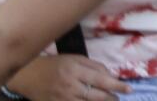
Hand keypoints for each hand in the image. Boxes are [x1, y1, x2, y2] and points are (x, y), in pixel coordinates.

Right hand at [7, 55, 131, 100]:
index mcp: (75, 70)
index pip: (101, 79)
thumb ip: (93, 66)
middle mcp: (70, 86)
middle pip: (96, 96)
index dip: (116, 85)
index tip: (128, 89)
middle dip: (111, 98)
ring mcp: (63, 99)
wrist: (28, 76)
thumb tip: (110, 75)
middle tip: (119, 98)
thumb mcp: (74, 59)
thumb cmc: (55, 64)